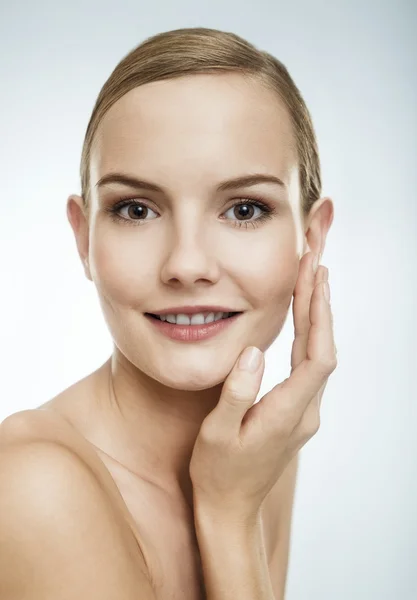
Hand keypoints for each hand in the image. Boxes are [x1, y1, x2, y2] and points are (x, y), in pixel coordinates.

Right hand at [189, 251, 337, 523]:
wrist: (231, 510)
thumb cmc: (219, 474)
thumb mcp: (217, 433)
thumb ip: (237, 393)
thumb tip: (254, 351)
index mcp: (289, 413)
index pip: (317, 356)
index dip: (320, 315)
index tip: (315, 277)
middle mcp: (305, 411)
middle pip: (322, 349)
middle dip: (320, 304)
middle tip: (315, 263)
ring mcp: (303, 413)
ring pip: (318, 355)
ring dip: (316, 317)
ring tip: (310, 280)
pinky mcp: (295, 413)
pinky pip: (308, 366)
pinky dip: (307, 336)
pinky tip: (301, 320)